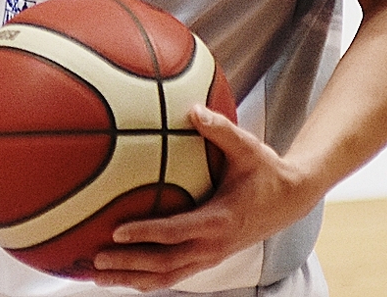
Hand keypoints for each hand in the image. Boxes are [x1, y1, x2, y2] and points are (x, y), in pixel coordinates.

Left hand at [85, 105, 320, 291]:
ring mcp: (211, 256)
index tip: (115, 232)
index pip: (175, 232)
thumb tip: (192, 109)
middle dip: (128, 264)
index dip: (144, 233)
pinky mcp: (207, 257)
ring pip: (167, 276)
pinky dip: (145, 277)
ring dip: (131, 278)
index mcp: (219, 221)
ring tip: (95, 276)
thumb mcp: (248, 148)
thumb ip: (220, 130)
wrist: (291, 199)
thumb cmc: (265, 170)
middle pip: (165, 264)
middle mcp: (213, 246)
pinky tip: (119, 274)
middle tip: (94, 260)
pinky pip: (173, 274)